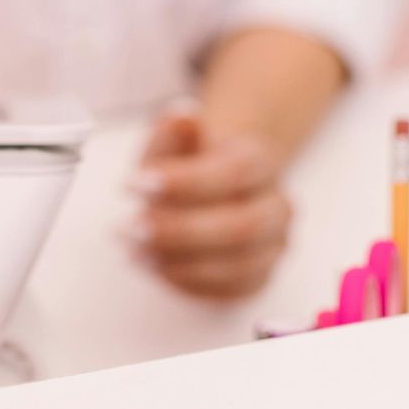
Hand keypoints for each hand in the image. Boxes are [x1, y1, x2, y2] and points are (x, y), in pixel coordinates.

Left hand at [127, 103, 292, 299]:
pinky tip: (157, 267)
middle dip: (181, 232)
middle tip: (131, 229)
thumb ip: (173, 132)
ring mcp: (273, 247)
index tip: (136, 183)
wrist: (218, 186)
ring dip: (180, 263)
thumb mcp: (173, 142)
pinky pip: (229, 292)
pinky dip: (188, 283)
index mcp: (260, 162)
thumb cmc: (193, 164)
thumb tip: (181, 117)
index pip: (234, 173)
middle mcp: (277, 206)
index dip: (184, 182)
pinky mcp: (260, 279)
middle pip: (242, 227)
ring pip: (238, 266)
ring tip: (136, 252)